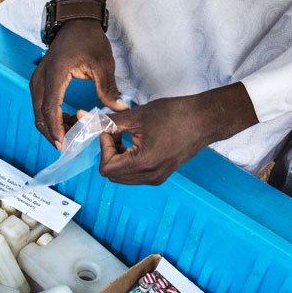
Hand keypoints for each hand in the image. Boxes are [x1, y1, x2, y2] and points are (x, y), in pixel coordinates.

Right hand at [31, 0, 127, 147]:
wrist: (76, 22)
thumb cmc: (89, 39)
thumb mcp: (102, 63)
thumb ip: (108, 88)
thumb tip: (119, 110)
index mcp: (55, 74)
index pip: (51, 108)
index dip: (56, 129)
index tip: (64, 145)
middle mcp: (40, 79)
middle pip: (40, 115)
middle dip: (53, 133)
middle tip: (69, 147)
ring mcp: (37, 81)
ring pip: (39, 112)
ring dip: (52, 126)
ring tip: (72, 135)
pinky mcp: (39, 82)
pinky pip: (41, 105)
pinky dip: (51, 117)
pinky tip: (68, 121)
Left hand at [98, 83, 259, 185]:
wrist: (206, 119)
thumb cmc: (176, 114)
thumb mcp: (137, 116)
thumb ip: (109, 121)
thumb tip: (85, 119)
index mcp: (143, 164)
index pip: (106, 168)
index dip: (103, 148)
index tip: (109, 130)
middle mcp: (150, 176)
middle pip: (112, 175)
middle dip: (109, 153)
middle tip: (115, 132)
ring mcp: (157, 178)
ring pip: (123, 176)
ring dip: (118, 157)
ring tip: (127, 135)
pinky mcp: (161, 174)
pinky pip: (135, 174)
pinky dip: (129, 160)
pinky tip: (136, 142)